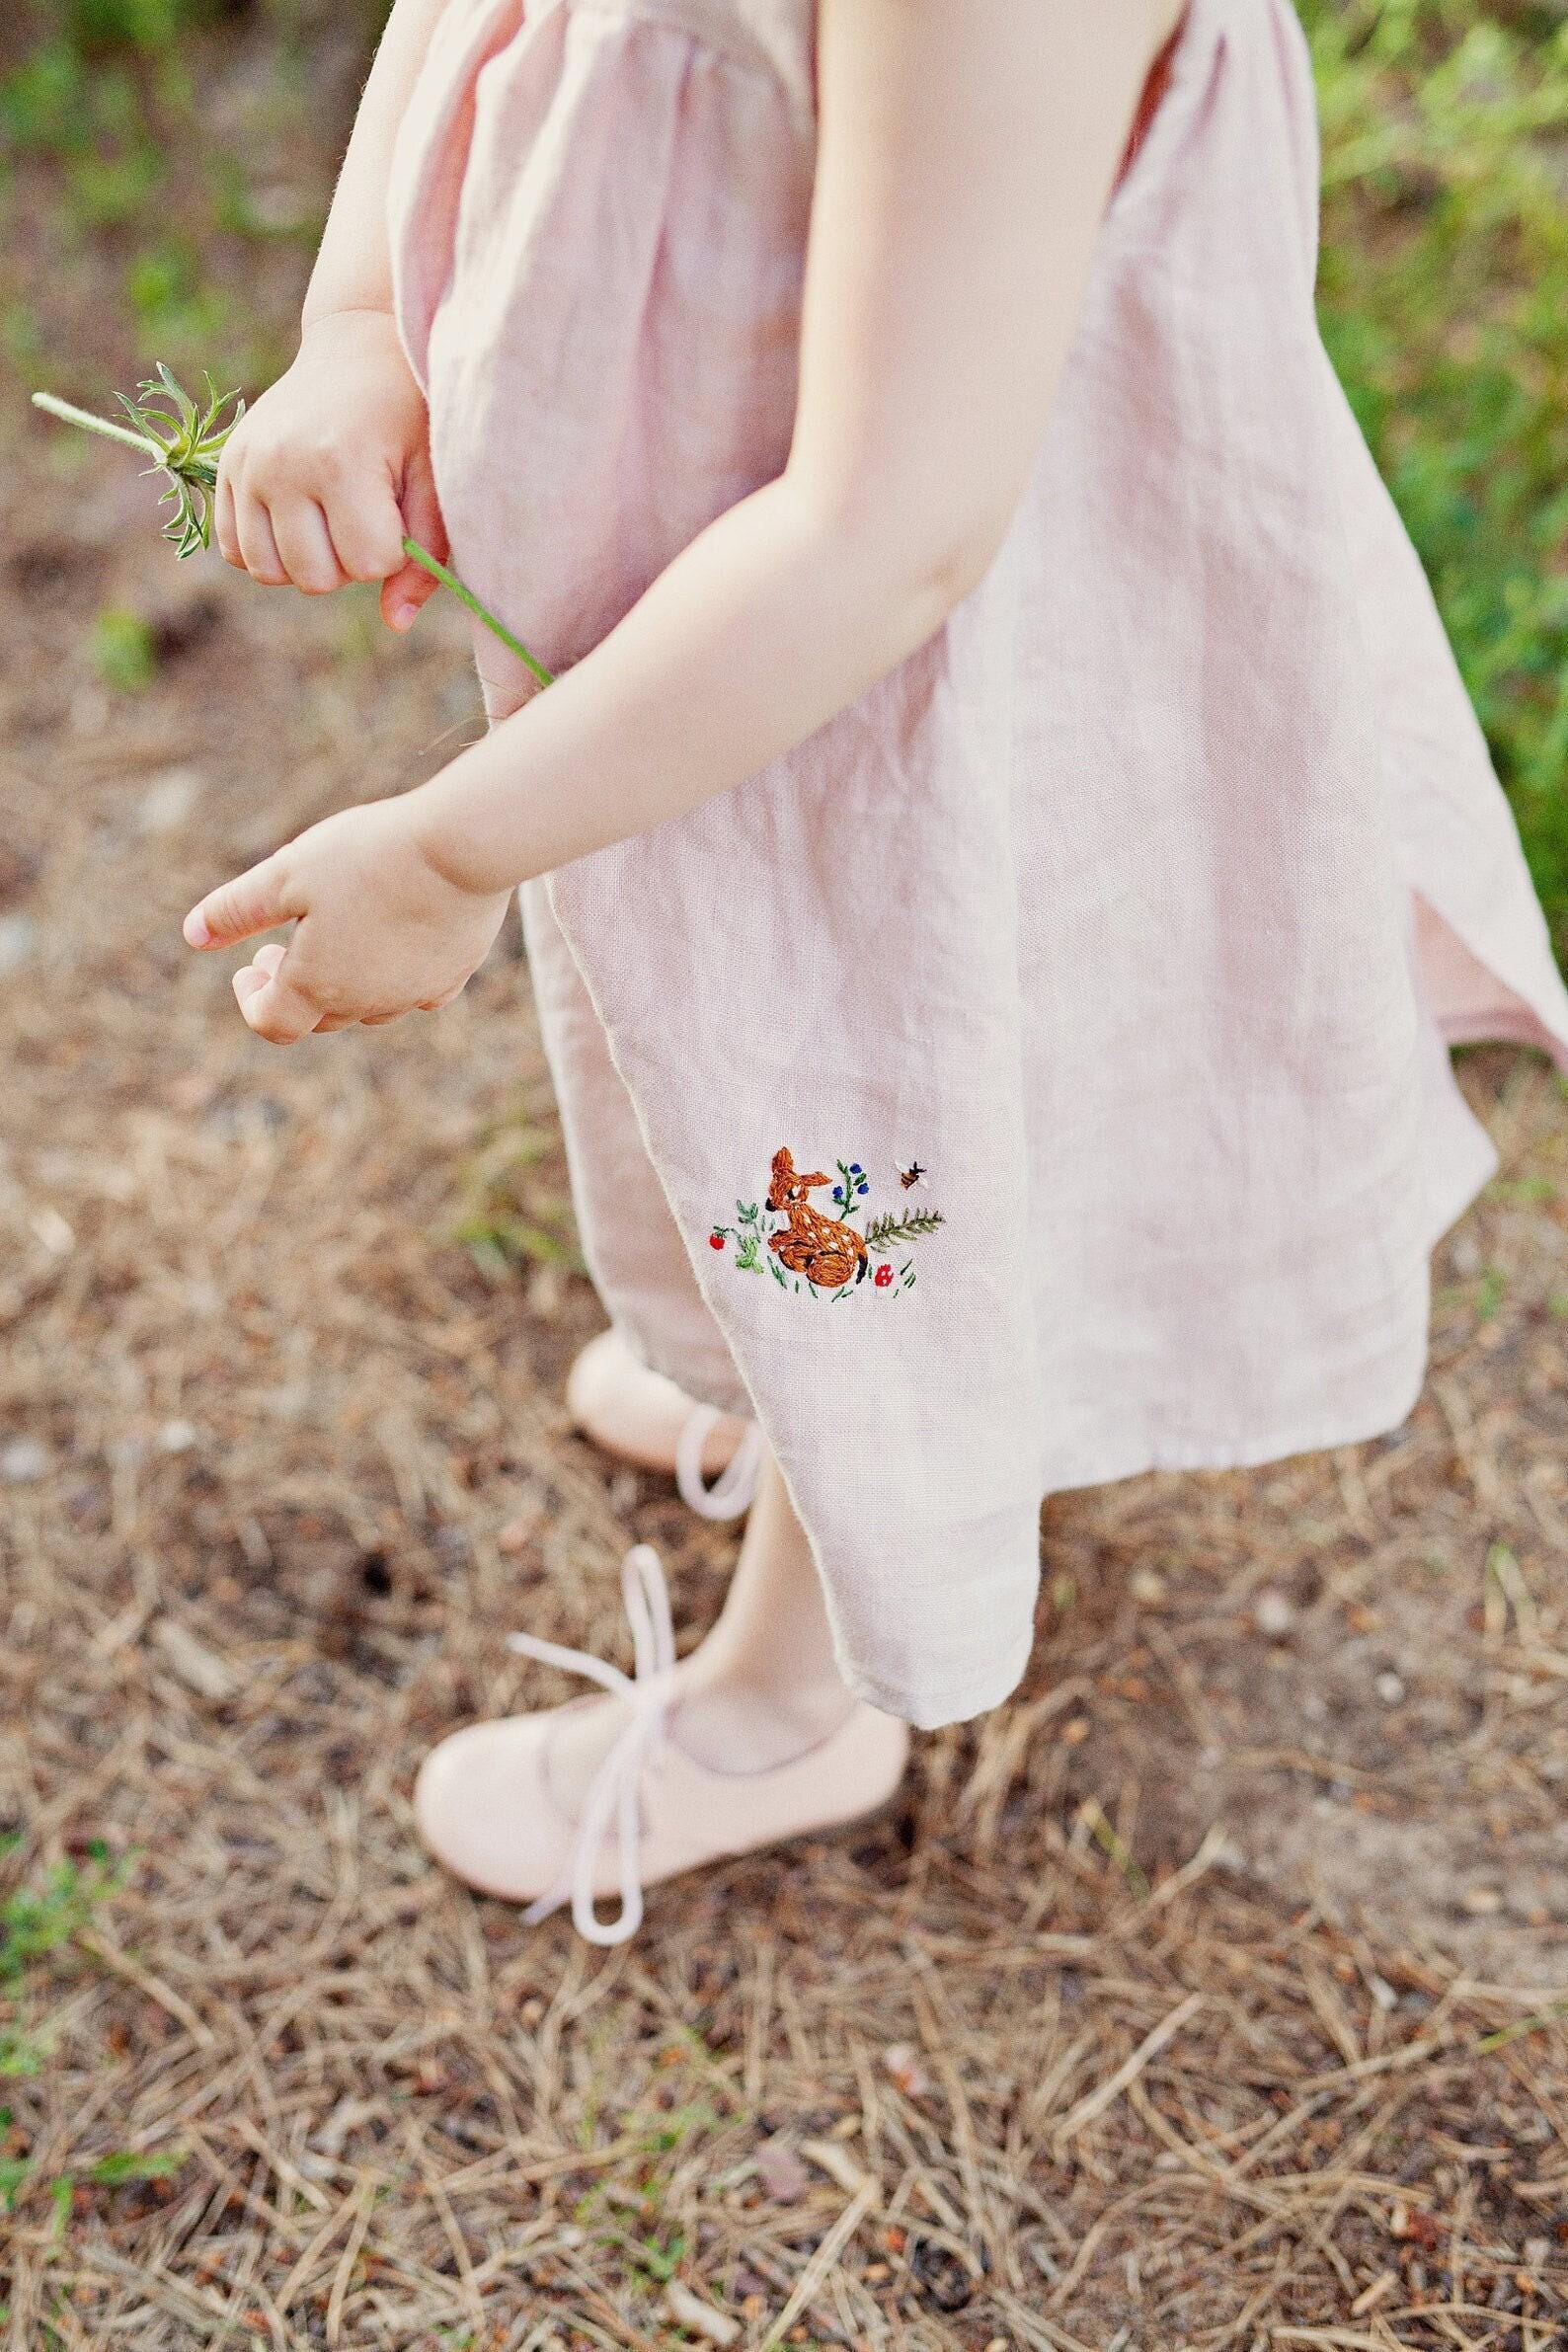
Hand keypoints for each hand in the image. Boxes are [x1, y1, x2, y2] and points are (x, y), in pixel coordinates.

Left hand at [184, 798, 512, 1042]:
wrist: (461, 847)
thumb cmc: (367, 855)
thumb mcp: (286, 873)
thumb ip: (236, 910)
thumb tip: (191, 934)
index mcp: (316, 985)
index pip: (271, 1022)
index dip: (251, 998)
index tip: (249, 962)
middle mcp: (365, 1004)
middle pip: (317, 1018)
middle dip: (291, 988)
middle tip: (283, 942)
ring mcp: (413, 996)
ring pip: (367, 1008)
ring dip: (341, 983)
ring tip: (338, 933)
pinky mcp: (452, 976)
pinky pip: (413, 992)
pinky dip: (392, 976)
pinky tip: (392, 936)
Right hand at [214, 308, 444, 630]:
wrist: (357, 350)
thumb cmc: (408, 418)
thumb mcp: (434, 481)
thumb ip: (424, 557)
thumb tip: (395, 623)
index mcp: (340, 461)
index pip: (368, 565)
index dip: (392, 551)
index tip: (397, 510)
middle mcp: (283, 463)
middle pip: (315, 578)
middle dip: (349, 562)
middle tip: (364, 514)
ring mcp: (247, 465)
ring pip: (269, 572)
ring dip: (307, 562)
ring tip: (329, 518)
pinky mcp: (226, 467)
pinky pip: (235, 550)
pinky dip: (267, 550)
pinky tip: (296, 520)